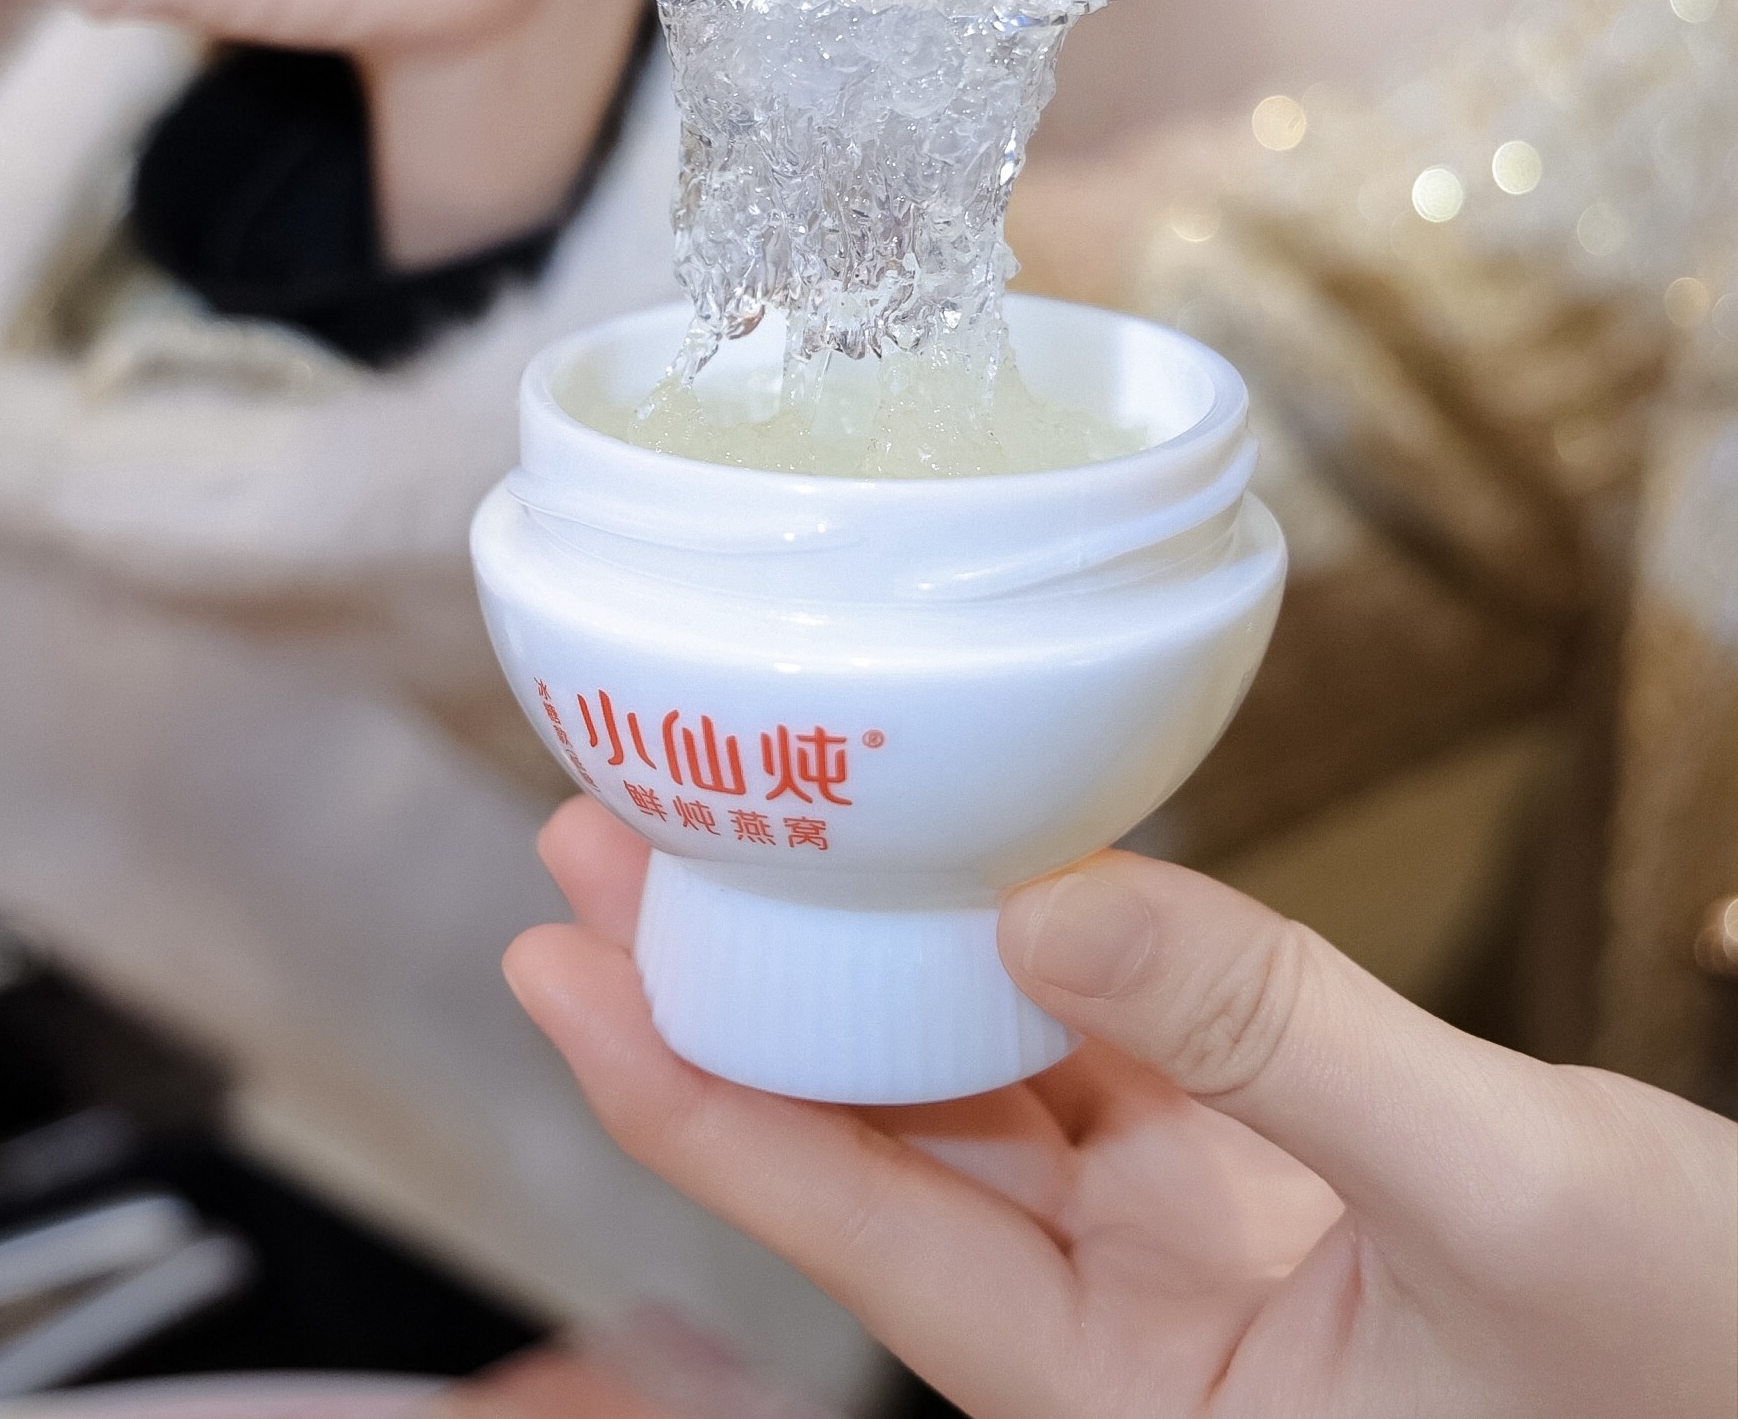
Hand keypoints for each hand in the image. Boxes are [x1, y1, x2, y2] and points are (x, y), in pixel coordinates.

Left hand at [508, 799, 1737, 1418]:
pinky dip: (1017, 945)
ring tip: (725, 818)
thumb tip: (1043, 893)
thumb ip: (1278, 1043)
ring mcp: (1185, 1243)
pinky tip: (945, 853)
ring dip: (852, 954)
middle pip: (875, 1140)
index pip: (857, 1230)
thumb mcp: (1506, 1208)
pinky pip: (1096, 1047)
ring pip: (973, 1082)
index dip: (685, 1099)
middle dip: (731, 992)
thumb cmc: (1704, 1376)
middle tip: (601, 840)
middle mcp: (1126, 1325)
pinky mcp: (1251, 1173)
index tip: (556, 967)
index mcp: (1135, 1401)